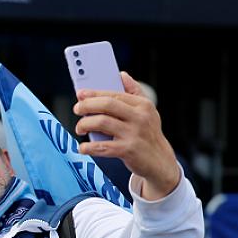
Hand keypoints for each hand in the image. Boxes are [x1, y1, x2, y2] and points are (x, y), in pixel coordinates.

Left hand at [74, 71, 180, 199]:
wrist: (160, 162)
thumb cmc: (148, 134)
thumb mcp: (147, 111)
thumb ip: (134, 92)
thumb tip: (121, 75)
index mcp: (143, 105)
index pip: (114, 94)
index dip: (94, 93)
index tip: (80, 94)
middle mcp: (139, 117)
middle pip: (107, 105)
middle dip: (87, 105)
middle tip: (77, 109)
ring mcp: (134, 134)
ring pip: (101, 123)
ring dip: (85, 124)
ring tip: (80, 128)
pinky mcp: (128, 150)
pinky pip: (102, 147)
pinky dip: (88, 147)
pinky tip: (83, 148)